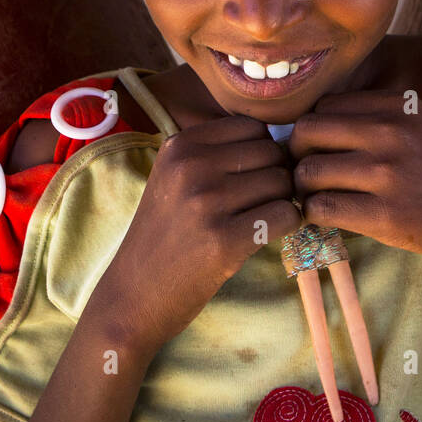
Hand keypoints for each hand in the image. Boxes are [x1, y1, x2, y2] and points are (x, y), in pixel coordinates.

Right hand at [96, 115, 303, 349]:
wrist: (134, 294)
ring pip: (282, 182)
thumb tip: (283, 141)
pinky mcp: (224, 241)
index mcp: (179, 146)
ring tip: (260, 220)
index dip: (264, 151)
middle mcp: (191, 167)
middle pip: (272, 152)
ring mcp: (206, 203)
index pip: (253, 126)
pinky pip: (285, 215)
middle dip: (277, 176)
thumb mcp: (173, 178)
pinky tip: (265, 236)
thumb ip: (215, 154)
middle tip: (261, 202)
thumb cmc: (165, 235)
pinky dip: (287, 225)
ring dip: (282, 201)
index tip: (254, 176)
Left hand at [287, 90, 421, 288]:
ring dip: (304, 190)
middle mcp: (391, 132)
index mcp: (398, 106)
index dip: (312, 131)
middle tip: (308, 177)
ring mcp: (388, 173)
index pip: (322, 106)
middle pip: (305, 132)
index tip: (318, 152)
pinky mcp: (386, 216)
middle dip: (298, 156)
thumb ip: (379, 118)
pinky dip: (316, 216)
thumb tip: (318, 123)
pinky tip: (330, 220)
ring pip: (307, 172)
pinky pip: (322, 208)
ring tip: (318, 201)